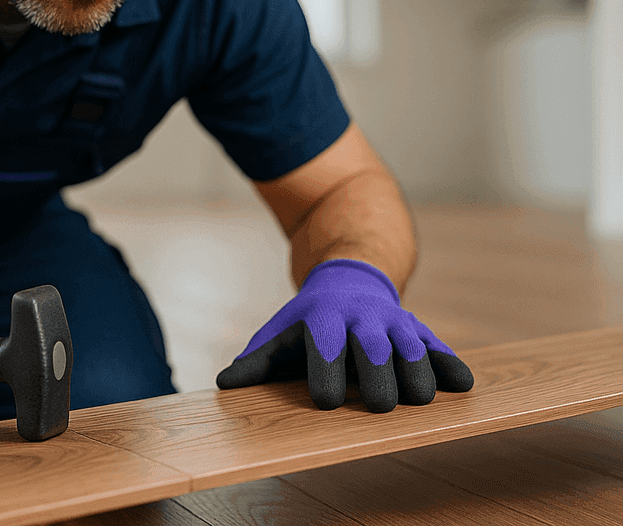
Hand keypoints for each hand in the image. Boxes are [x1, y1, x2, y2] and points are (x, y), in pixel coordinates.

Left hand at [216, 258, 472, 411]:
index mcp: (324, 319)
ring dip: (417, 372)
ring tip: (419, 400)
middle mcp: (363, 318)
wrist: (349, 279)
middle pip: (374, 346)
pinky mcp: (420, 331)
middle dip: (378, 374)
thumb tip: (223, 384)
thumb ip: (256, 360)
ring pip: (411, 347)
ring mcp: (395, 323)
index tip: (326, 403)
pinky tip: (462, 385)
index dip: (325, 372)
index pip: (325, 345)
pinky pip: (438, 347)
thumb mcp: (280, 333)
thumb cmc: (308, 321)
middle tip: (379, 406)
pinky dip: (450, 365)